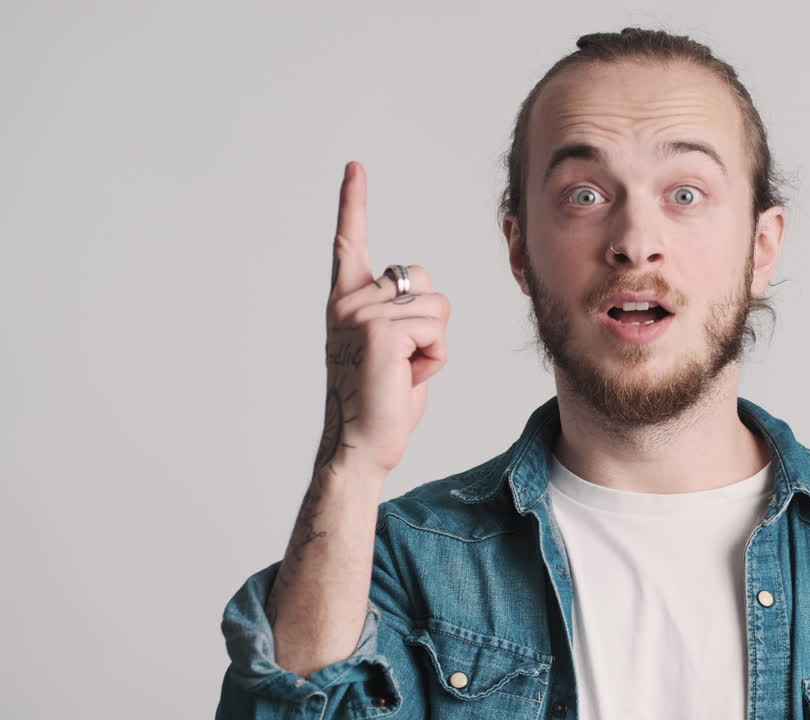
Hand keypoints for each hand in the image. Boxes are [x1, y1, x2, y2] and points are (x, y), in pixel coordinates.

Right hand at [317, 161, 449, 473]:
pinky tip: (405, 378)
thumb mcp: (395, 346)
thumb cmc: (381, 402)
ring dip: (433, 345)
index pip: (350, 243)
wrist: (361, 445)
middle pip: (425, 281)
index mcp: (347, 301)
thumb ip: (403, 313)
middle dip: (430, 322)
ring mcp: (362, 313)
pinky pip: (436, 331)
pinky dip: (434, 359)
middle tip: (402, 361)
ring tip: (402, 372)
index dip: (353, 202)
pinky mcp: (381, 331)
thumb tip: (423, 296)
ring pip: (437, 308)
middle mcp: (349, 301)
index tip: (354, 166)